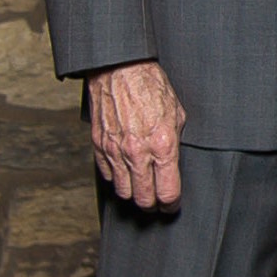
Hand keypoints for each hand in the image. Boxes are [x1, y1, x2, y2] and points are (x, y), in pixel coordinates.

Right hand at [88, 60, 185, 208]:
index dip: (171, 203)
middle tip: (158, 203)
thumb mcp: (177, 113)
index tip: (173, 204)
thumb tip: (173, 165)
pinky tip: (126, 174)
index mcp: (162, 145)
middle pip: (144, 198)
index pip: (167, 191)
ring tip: (143, 191)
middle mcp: (137, 153)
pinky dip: (117, 179)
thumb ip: (175, 142)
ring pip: (123, 192)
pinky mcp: (99, 147)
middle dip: (153, 205)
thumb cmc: (152, 87)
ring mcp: (115, 152)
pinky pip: (108, 176)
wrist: (120, 71)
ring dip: (134, 195)